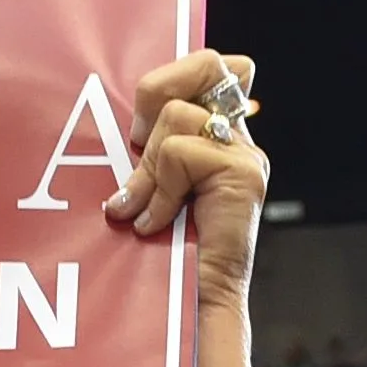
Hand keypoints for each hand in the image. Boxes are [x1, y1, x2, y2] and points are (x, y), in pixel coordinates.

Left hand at [106, 51, 268, 314]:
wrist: (194, 305)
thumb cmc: (163, 253)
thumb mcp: (149, 187)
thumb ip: (146, 152)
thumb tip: (120, 127)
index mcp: (218, 134)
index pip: (212, 65)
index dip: (173, 75)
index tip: (140, 130)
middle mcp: (238, 138)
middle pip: (208, 62)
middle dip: (159, 91)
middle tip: (138, 145)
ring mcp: (245, 154)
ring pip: (178, 116)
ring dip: (147, 168)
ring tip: (143, 208)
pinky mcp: (242, 174)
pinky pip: (180, 155)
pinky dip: (158, 191)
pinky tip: (155, 223)